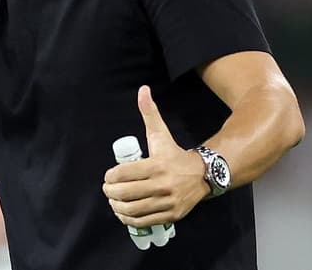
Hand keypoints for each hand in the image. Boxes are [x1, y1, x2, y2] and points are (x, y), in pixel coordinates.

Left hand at [103, 85, 209, 227]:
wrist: (203, 175)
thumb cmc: (174, 154)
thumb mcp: (161, 133)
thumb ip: (149, 112)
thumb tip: (143, 90)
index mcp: (156, 165)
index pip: (122, 174)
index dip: (110, 176)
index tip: (108, 176)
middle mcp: (162, 185)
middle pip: (125, 194)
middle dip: (111, 192)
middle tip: (108, 189)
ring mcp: (167, 202)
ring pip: (132, 210)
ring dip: (117, 207)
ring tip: (114, 201)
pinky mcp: (170, 215)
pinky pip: (144, 221)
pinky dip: (129, 219)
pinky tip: (124, 213)